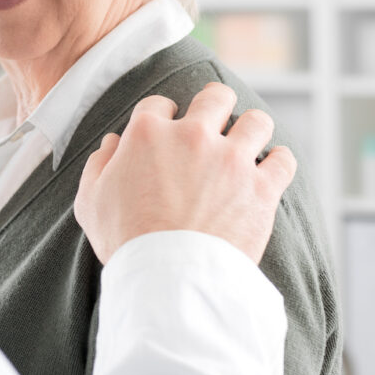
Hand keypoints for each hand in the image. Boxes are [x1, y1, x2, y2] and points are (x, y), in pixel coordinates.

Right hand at [74, 82, 296, 264]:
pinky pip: (284, 160)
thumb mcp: (90, 201)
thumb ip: (98, 165)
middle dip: (215, 105)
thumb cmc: (125, 241)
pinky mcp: (261, 188)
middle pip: (215, 96)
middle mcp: (192, 136)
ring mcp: (231, 160)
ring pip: (256, 121)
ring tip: (247, 143)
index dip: (162, 115)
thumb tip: (112, 143)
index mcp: (147, 133)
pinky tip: (271, 168)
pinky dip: (279, 162)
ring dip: (251, 129)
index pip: (159, 103)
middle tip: (214, 123)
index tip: (167, 129)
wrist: (169, 278)